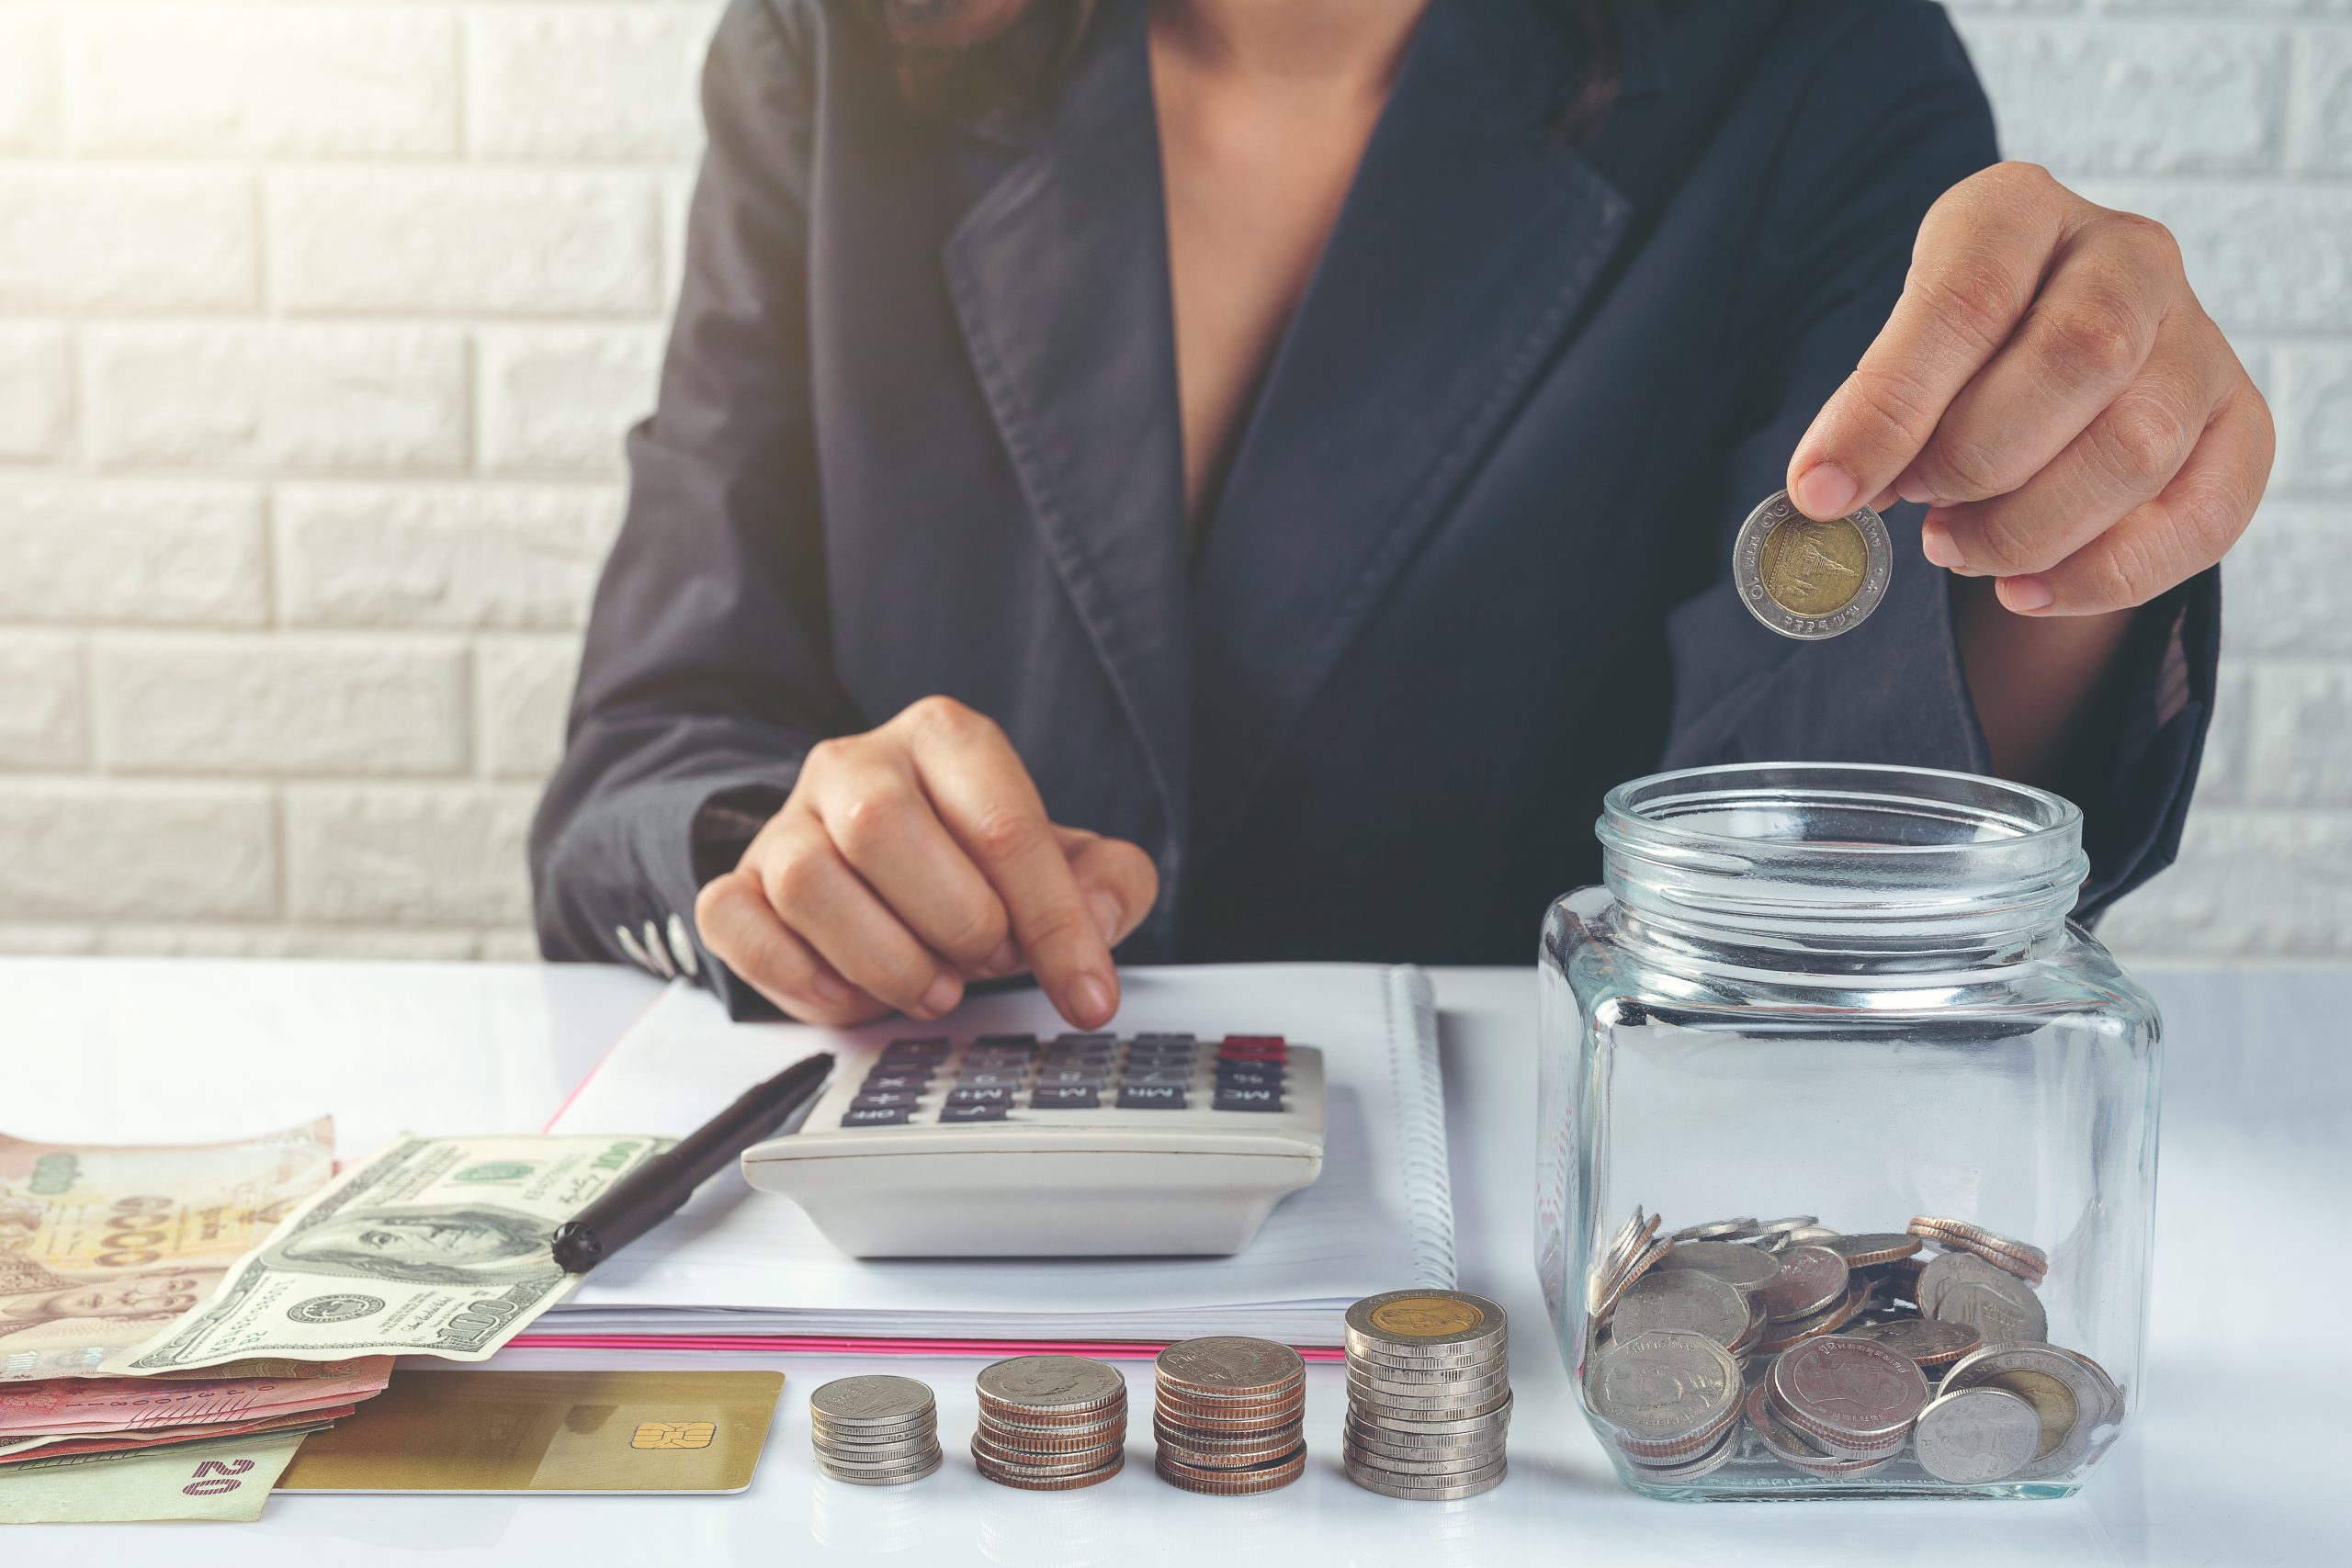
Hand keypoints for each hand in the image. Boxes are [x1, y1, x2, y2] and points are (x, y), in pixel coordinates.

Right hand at [692, 697, 1157, 1027]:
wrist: (888, 865)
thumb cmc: (980, 863)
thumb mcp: (1069, 862)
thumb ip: (1110, 883)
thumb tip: (1093, 921)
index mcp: (944, 737)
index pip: (1000, 824)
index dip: (1051, 923)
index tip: (1087, 995)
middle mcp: (853, 763)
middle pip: (882, 830)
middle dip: (954, 924)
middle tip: (987, 964)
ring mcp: (785, 823)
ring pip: (807, 882)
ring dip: (885, 961)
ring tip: (934, 988)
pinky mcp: (737, 883)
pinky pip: (736, 923)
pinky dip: (801, 978)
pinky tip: (855, 995)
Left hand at [1788, 162, 2271, 614]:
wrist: (2038, 368)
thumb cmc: (1954, 357)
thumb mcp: (1897, 356)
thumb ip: (1870, 410)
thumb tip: (1827, 491)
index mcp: (2021, 210)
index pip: (1968, 298)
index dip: (1892, 407)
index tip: (1824, 492)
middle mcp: (2131, 255)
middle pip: (2080, 359)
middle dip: (1976, 461)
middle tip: (1918, 507)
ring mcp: (2200, 338)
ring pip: (2139, 446)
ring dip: (2029, 527)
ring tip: (1957, 547)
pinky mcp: (2241, 424)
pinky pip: (2203, 517)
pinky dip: (2104, 575)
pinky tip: (2026, 590)